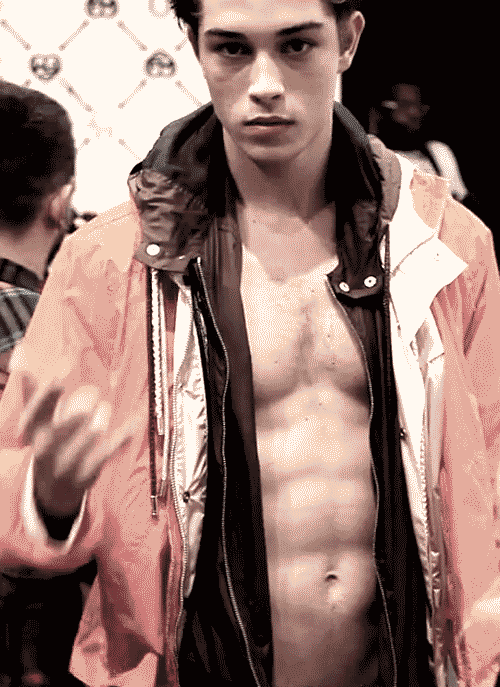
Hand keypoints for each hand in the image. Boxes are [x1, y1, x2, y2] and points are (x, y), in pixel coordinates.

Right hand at [18, 373, 133, 516]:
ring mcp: (67, 465)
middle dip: (73, 418)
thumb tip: (25, 367)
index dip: (45, 399)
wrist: (55, 491)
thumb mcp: (38, 425)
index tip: (58, 381)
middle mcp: (47, 452)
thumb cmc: (48, 448)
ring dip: (97, 425)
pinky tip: (133, 425)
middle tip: (89, 400)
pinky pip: (107, 454)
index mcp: (34, 435)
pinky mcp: (88, 473)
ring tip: (103, 409)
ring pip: (85, 443)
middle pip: (58, 434)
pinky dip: (121, 438)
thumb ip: (34, 396)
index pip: (34, 417)